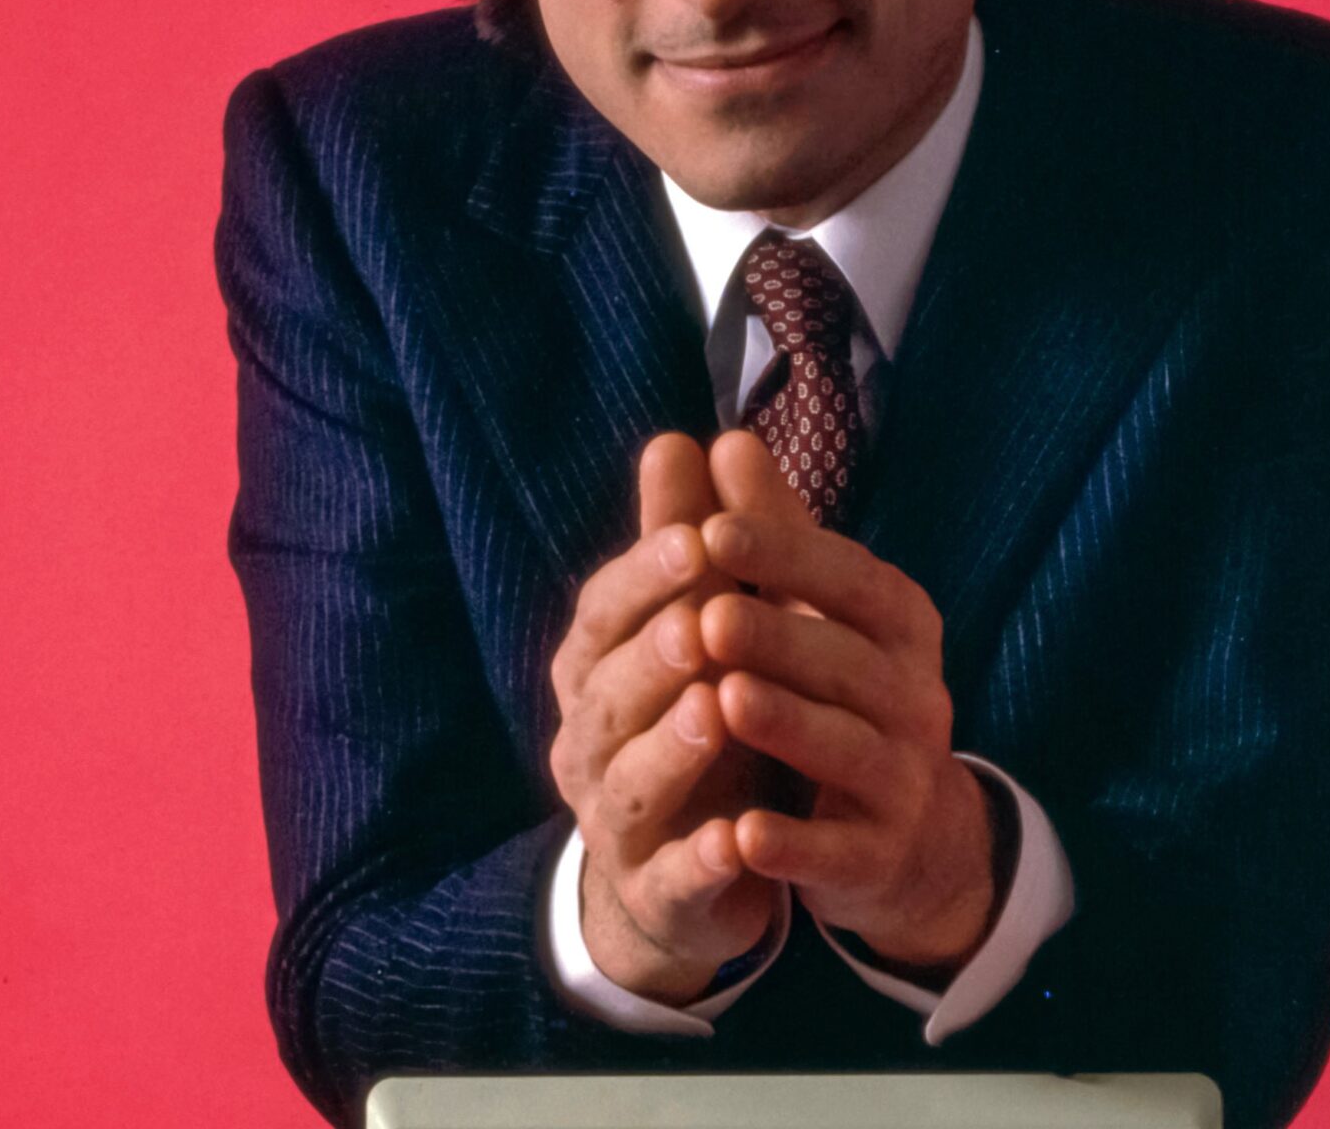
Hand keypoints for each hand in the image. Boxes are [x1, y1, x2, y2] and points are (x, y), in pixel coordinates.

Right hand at [549, 433, 777, 1001]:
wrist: (694, 861)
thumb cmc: (698, 712)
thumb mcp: (697, 623)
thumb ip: (687, 540)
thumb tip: (678, 437)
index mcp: (596, 669)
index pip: (606, 614)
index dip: (647, 575)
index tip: (699, 536)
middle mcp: (590, 742)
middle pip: (608, 695)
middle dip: (654, 654)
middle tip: (704, 619)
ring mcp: (617, 823)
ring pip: (631, 783)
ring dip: (671, 747)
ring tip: (716, 707)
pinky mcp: (660, 892)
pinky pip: (674, 877)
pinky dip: (703, 859)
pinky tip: (739, 839)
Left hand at [697, 432, 999, 971]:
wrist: (904, 834)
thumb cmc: (839, 692)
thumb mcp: (815, 611)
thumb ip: (771, 534)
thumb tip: (723, 437)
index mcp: (900, 624)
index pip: (849, 577)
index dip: (785, 553)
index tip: (712, 528)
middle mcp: (915, 695)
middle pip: (847, 662)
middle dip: (779, 637)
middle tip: (709, 616)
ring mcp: (905, 779)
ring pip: (849, 747)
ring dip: (789, 726)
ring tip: (726, 702)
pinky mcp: (881, 855)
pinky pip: (840, 850)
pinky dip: (795, 844)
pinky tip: (743, 833)